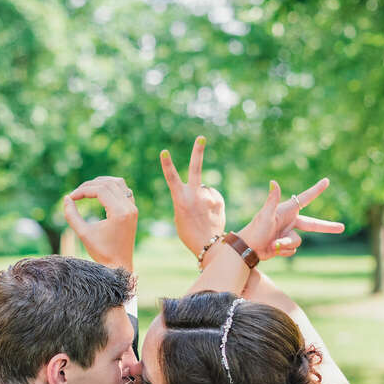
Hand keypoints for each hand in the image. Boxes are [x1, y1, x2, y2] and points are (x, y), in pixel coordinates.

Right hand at [63, 176, 137, 270]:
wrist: (119, 265)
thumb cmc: (101, 252)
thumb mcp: (83, 234)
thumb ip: (72, 215)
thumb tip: (66, 198)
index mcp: (119, 213)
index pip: (100, 190)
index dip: (83, 191)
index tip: (71, 197)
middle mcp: (129, 208)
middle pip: (108, 183)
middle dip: (90, 186)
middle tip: (76, 194)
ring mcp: (133, 208)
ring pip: (118, 183)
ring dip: (101, 182)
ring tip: (86, 190)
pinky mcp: (133, 210)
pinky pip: (124, 190)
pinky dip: (112, 187)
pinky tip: (100, 193)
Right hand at [160, 136, 226, 255]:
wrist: (209, 246)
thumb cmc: (189, 233)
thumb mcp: (180, 216)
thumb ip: (186, 200)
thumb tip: (200, 189)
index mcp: (180, 199)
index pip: (172, 178)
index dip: (167, 164)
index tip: (164, 151)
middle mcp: (194, 195)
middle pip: (196, 168)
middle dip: (198, 151)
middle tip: (201, 137)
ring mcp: (208, 197)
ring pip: (205, 189)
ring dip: (203, 197)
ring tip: (203, 214)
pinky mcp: (218, 200)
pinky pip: (213, 196)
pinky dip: (212, 202)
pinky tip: (211, 214)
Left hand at [237, 178, 344, 259]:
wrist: (247, 249)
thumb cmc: (255, 230)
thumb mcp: (265, 215)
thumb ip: (272, 200)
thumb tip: (273, 182)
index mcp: (287, 211)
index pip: (305, 198)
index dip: (316, 190)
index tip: (326, 181)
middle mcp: (289, 221)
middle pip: (313, 225)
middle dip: (327, 227)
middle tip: (342, 228)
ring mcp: (288, 234)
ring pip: (298, 242)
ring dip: (286, 244)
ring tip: (273, 244)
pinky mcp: (285, 245)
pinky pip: (292, 250)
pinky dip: (284, 252)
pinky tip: (273, 249)